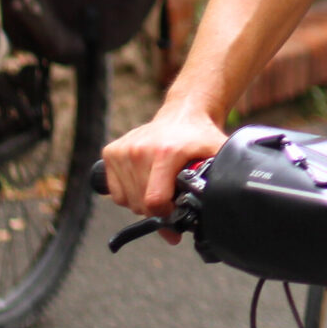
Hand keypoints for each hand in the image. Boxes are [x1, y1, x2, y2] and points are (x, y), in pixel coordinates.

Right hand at [104, 98, 227, 232]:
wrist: (183, 114)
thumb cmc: (200, 138)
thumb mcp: (215, 157)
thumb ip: (214, 184)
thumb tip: (207, 213)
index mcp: (166, 153)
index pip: (155, 200)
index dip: (167, 213)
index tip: (176, 208)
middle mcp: (140, 149)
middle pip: (140, 204)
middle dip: (157, 209)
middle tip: (171, 195)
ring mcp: (123, 150)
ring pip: (126, 201)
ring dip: (142, 202)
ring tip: (159, 185)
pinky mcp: (111, 152)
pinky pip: (115, 193)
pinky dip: (128, 194)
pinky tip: (144, 181)